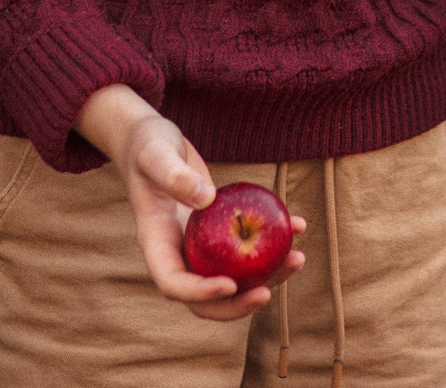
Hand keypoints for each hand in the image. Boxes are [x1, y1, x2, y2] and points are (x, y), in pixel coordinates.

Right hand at [96, 97, 306, 319]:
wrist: (151, 140)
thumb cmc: (148, 144)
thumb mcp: (156, 153)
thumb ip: (175, 175)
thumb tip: (207, 199)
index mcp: (155, 243)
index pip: (173, 283)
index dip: (200, 292)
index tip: (230, 284)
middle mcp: (176, 252)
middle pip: (203, 298)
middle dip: (236, 304)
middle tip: (267, 293)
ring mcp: (198, 246)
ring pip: (231, 278)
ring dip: (265, 278)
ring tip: (297, 258)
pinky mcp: (217, 233)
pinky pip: (244, 249)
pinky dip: (272, 244)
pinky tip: (298, 224)